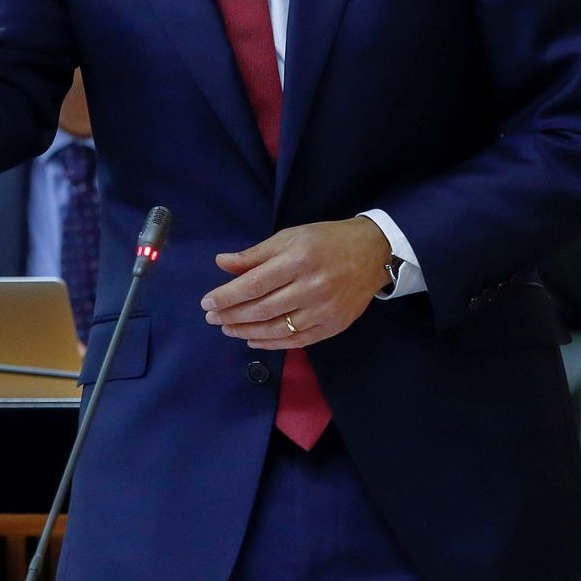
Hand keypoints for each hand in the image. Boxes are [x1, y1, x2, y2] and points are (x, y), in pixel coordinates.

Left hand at [199, 218, 392, 348]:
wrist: (373, 253)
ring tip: (228, 329)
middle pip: (263, 309)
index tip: (207, 303)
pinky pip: (298, 341)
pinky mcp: (334, 326)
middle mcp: (312, 287)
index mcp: (298, 260)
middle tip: (212, 318)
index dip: (227, 296)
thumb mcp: (289, 237)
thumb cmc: (325, 241)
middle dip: (232, 316)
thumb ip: (255, 255)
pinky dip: (272, 343)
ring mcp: (325, 310)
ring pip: (278, 328)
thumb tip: (221, 263)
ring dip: (247, 332)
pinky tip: (253, 340)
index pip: (253, 284)